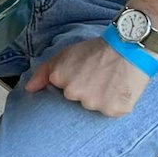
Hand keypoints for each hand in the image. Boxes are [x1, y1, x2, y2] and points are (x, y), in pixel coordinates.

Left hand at [24, 35, 151, 117]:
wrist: (129, 45)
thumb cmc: (97, 49)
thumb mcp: (65, 54)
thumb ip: (43, 72)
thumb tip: (29, 90)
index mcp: (60, 79)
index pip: (62, 90)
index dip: (75, 80)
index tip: (84, 72)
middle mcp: (74, 94)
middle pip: (78, 99)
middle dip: (87, 90)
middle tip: (98, 75)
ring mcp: (93, 104)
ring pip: (95, 106)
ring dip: (101, 98)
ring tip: (110, 80)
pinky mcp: (113, 110)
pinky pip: (111, 112)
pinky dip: (116, 103)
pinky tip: (119, 89)